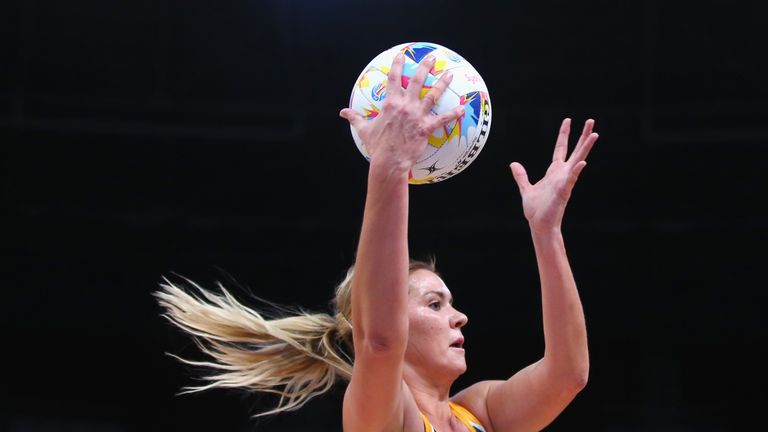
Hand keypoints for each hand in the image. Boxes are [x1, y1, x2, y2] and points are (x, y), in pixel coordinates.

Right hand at [339, 53, 463, 174]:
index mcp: (390, 104)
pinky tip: (462, 108)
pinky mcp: (426, 128)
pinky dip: (453, 114)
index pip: (393, 79)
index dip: (398, 66)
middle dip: (425, 67)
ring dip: (442, 84)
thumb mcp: (364, 129)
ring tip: (450, 75)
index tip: (402, 56)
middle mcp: (405, 106)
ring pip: (432, 95)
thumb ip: (355, 118)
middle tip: (432, 58)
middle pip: (416, 81)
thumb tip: (342, 112)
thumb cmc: (377, 145)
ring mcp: (416, 116)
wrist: (388, 161)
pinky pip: (442, 119)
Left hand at [510, 118, 598, 233]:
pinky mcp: (563, 191)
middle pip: (575, 151)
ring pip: (578, 161)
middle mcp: (562, 174)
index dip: (564, 134)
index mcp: (554, 172)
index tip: (568, 120)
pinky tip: (583, 162)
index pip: (560, 148)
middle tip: (591, 120)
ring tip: (595, 134)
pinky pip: (571, 179)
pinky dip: (576, 171)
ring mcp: (565, 182)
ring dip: (586, 148)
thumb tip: (514, 164)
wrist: (538, 225)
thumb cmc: (536, 210)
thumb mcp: (526, 188)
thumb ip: (521, 176)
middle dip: (583, 136)